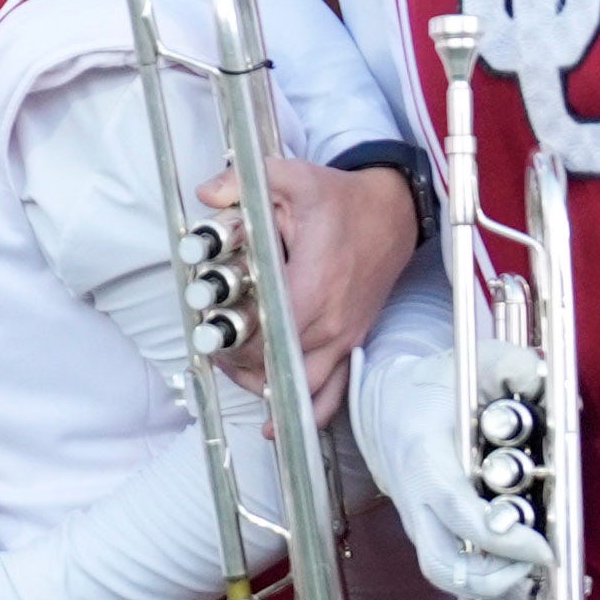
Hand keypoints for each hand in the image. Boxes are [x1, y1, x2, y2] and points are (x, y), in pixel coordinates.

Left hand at [224, 152, 416, 411]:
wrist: (393, 212)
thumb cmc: (341, 200)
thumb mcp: (293, 179)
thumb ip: (246, 182)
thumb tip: (207, 192)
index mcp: (315, 284)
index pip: (269, 333)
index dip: (235, 339)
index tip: (211, 328)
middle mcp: (331, 320)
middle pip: (277, 364)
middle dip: (238, 361)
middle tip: (213, 342)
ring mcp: (343, 337)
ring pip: (301, 386)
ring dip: (264, 385)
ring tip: (234, 370)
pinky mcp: (351, 343)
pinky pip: (332, 392)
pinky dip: (305, 409)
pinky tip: (278, 421)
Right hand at [351, 332, 545, 599]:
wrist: (392, 408)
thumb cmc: (437, 387)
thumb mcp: (472, 361)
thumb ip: (509, 365)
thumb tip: (541, 376)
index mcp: (425, 461)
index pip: (455, 510)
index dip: (497, 538)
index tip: (542, 549)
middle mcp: (418, 505)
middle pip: (441, 564)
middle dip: (493, 582)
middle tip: (540, 572)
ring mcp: (425, 528)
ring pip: (450, 583)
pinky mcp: (437, 542)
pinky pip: (462, 587)